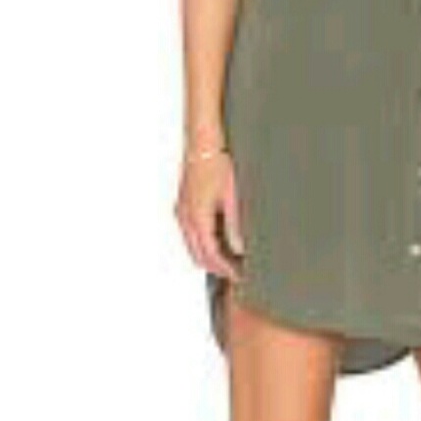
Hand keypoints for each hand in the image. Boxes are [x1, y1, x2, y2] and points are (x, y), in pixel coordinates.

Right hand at [173, 150, 244, 282]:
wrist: (202, 144)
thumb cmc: (218, 164)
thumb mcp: (232, 195)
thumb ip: (234, 225)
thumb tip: (239, 249)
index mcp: (197, 218)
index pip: (211, 255)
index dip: (226, 269)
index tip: (240, 276)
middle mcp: (185, 218)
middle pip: (198, 256)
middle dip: (217, 268)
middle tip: (236, 272)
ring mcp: (181, 213)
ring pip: (192, 247)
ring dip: (209, 257)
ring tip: (231, 259)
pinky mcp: (182, 206)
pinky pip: (190, 235)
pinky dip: (202, 244)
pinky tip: (218, 240)